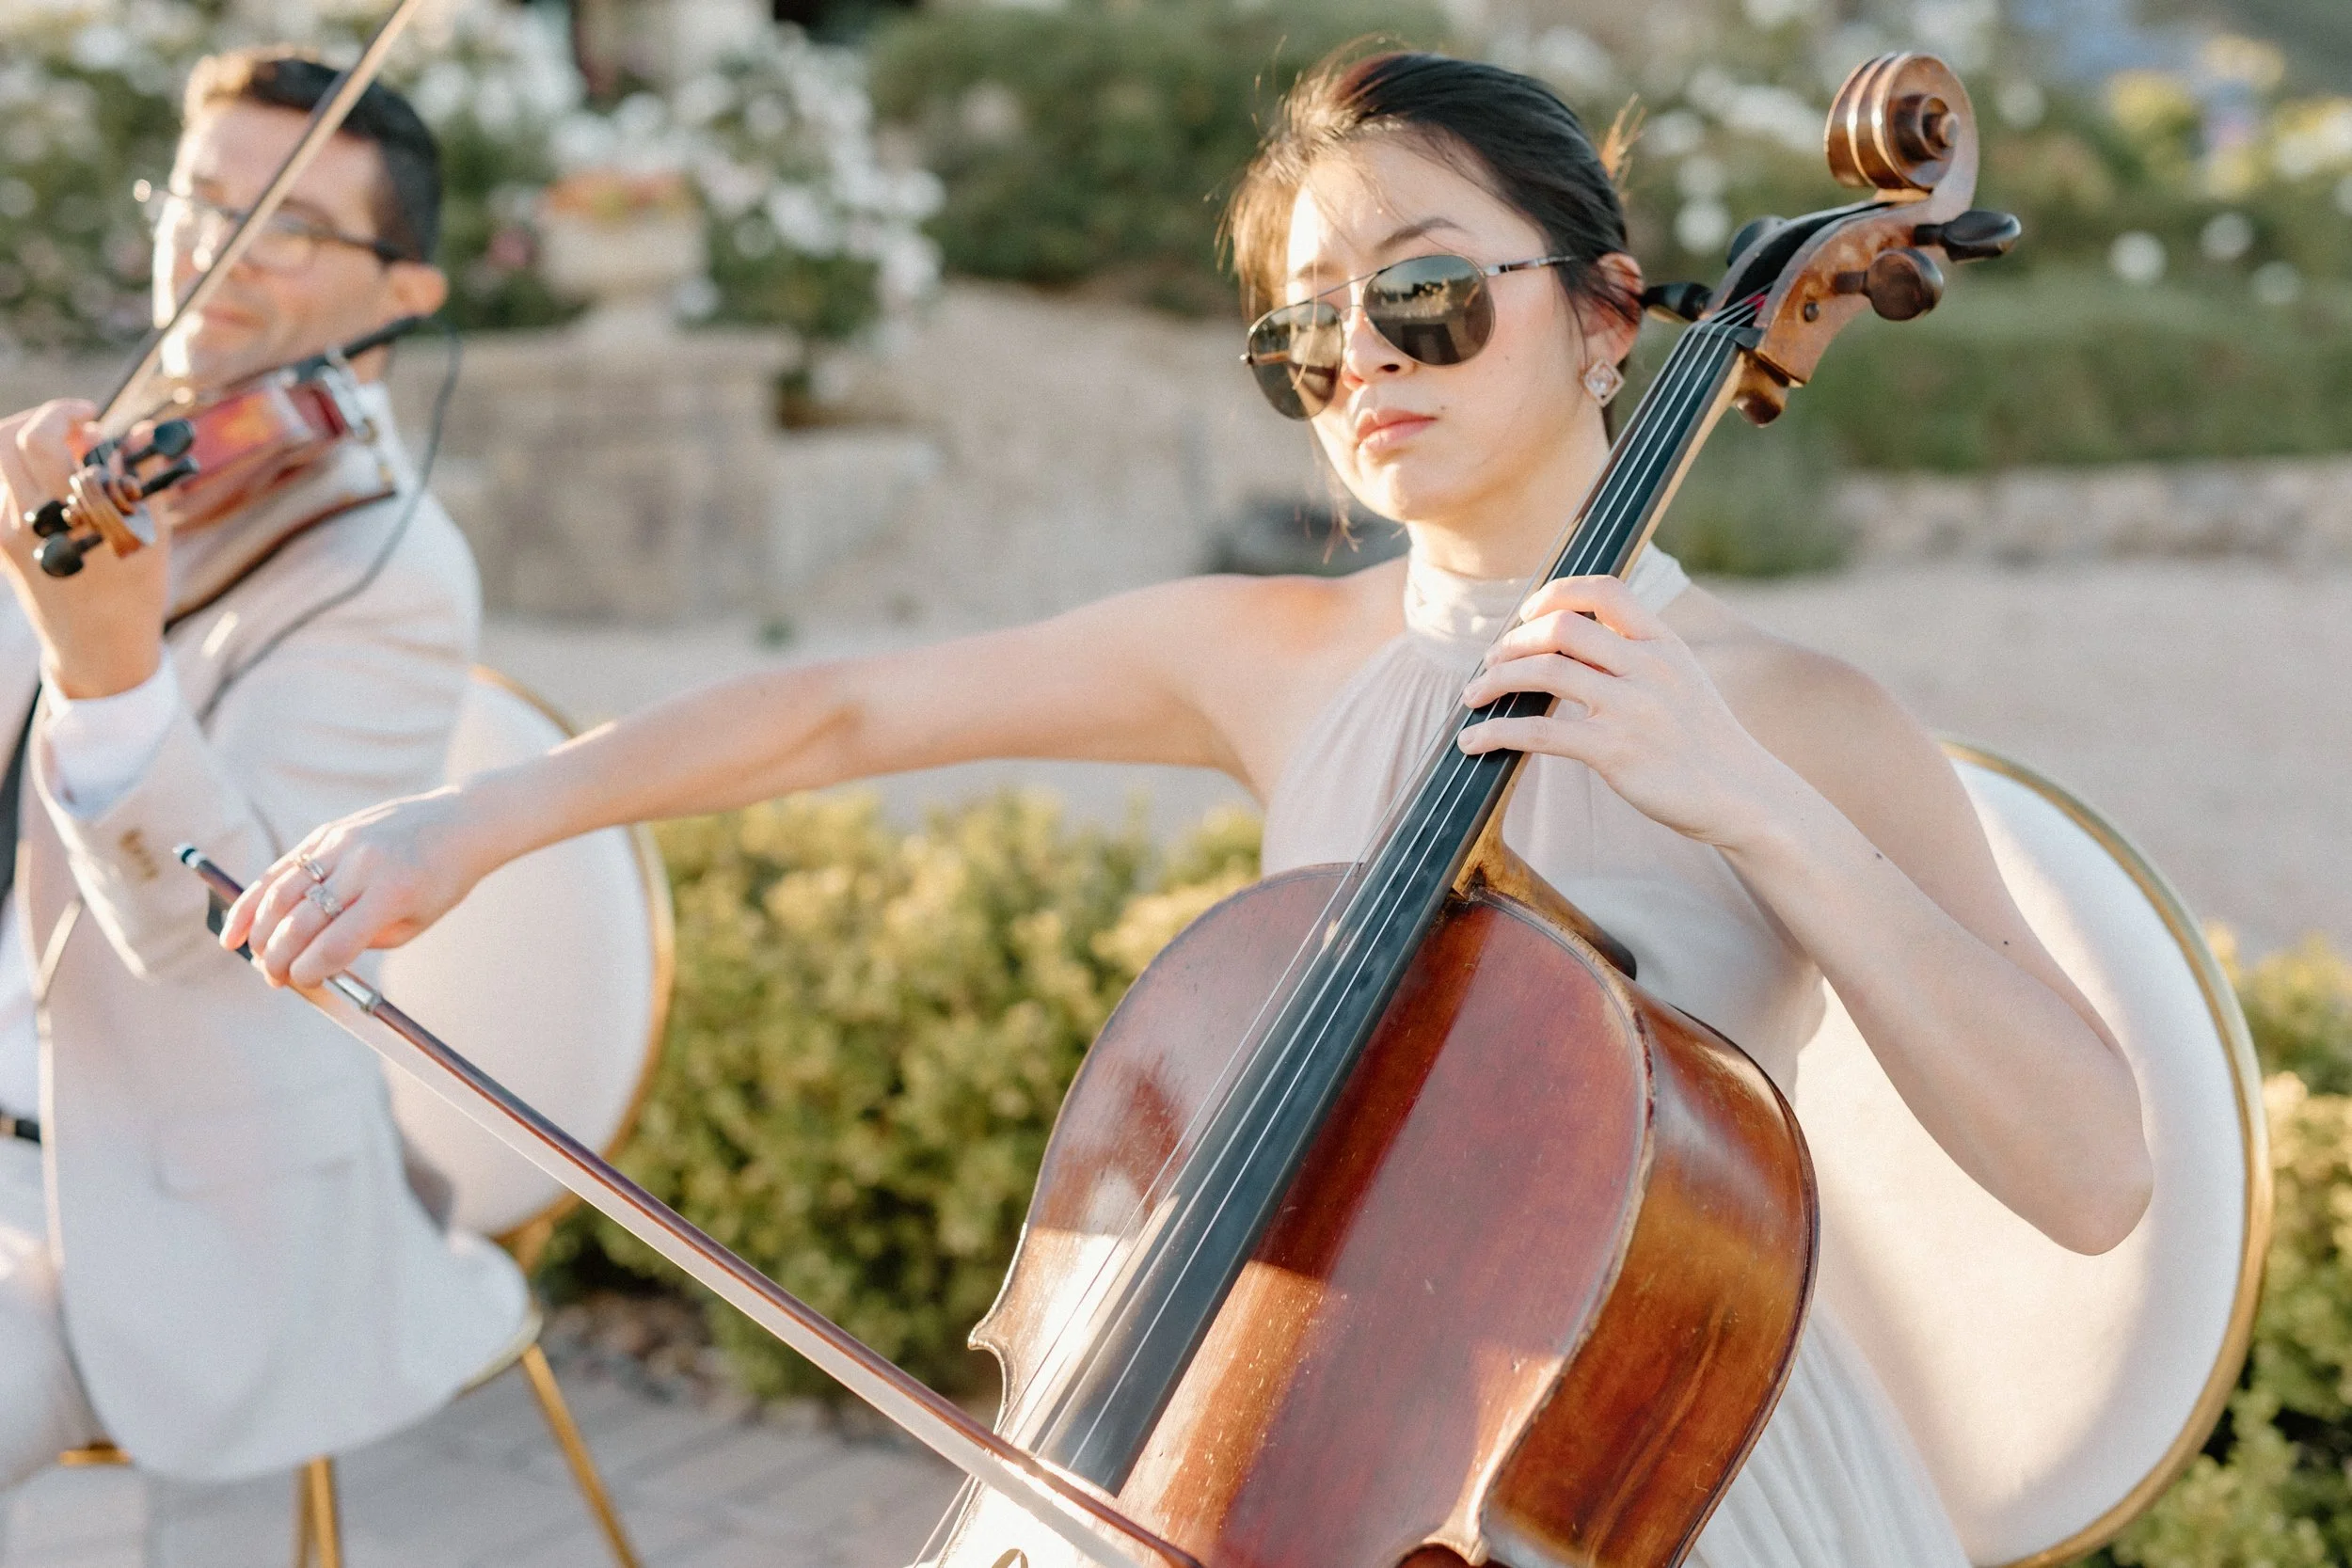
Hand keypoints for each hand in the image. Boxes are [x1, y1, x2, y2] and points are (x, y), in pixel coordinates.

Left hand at [0, 401, 168, 698]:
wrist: (98, 647)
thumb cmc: (134, 592)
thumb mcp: (151, 536)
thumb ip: (143, 479)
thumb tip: (142, 432)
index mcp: (69, 517)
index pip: (41, 440)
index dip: (64, 413)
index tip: (92, 415)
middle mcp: (28, 521)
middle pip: (6, 440)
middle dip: (42, 421)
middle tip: (77, 430)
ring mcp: (6, 532)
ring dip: (28, 444)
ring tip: (65, 455)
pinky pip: (2, 489)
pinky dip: (25, 473)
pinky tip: (55, 486)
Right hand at [219, 788, 486, 987]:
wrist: (458, 823)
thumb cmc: (439, 882)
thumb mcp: (413, 922)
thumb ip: (363, 941)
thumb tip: (308, 963)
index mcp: (393, 893)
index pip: (335, 943)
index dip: (309, 970)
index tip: (299, 984)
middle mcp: (364, 864)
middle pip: (302, 920)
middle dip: (278, 957)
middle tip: (272, 978)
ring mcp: (342, 843)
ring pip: (282, 891)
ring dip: (258, 929)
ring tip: (252, 955)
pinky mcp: (328, 831)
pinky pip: (284, 867)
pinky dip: (256, 896)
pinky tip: (240, 924)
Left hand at [1456, 575, 1800, 848]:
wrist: (1743, 794)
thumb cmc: (1702, 742)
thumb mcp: (1681, 680)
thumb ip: (1635, 657)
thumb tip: (1569, 643)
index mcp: (1663, 643)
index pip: (1604, 590)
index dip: (1555, 593)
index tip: (1526, 614)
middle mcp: (1648, 666)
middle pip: (1562, 628)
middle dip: (1513, 642)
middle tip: (1490, 662)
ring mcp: (1632, 708)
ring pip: (1543, 672)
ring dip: (1494, 681)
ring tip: (1473, 696)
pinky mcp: (1615, 752)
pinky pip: (1539, 733)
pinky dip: (1496, 733)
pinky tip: (1474, 742)